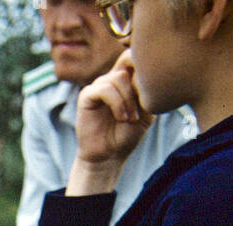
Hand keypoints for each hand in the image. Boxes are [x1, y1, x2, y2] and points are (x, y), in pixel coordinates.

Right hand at [70, 51, 151, 187]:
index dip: (146, 65)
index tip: (152, 90)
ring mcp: (99, 86)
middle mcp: (112, 78)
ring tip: (130, 118)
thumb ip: (148, 89)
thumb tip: (143, 73)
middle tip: (142, 104)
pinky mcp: (87, 97)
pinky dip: (117, 103)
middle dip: (138, 81)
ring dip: (128, 99)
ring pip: (118, 77)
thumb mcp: (147, 109)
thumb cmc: (128, 134)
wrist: (109, 155)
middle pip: (128, 58)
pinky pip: (104, 89)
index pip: (136, 55)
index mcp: (127, 77)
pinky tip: (121, 117)